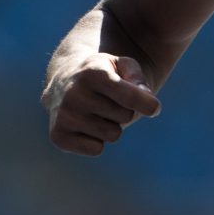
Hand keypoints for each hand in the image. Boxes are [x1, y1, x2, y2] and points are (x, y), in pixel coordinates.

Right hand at [43, 54, 161, 155]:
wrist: (64, 82)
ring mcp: (64, 115)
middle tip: (108, 100)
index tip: (155, 107)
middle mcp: (75, 93)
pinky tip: (85, 125)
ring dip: (111, 125)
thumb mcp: (122, 65)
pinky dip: (96, 140)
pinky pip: (97, 149)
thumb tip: (149, 104)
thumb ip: (138, 79)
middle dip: (124, 110)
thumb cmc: (102, 74)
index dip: (148, 104)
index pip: (130, 97)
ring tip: (96, 111)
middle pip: (126, 116)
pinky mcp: (58, 136)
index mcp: (93, 73)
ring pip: (113, 134)